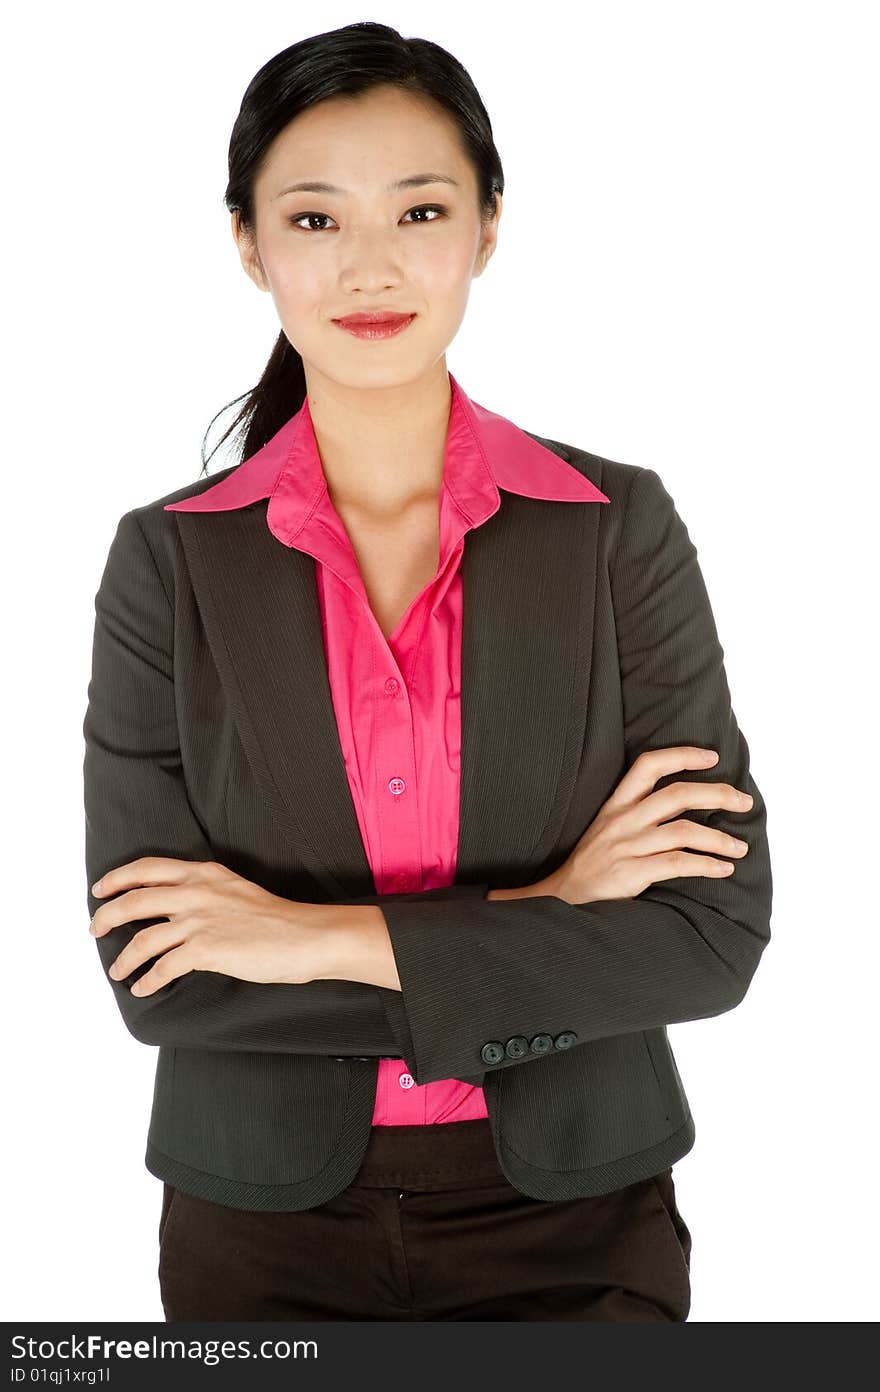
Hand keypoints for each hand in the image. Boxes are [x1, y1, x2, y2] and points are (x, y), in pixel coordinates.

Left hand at [89, 857, 324, 995]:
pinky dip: (148, 980)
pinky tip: (143, 987)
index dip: (118, 878)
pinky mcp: (205, 950)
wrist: (305, 936)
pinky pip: (163, 968)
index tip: (101, 889)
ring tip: (117, 970)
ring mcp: (199, 921)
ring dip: (123, 958)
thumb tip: (176, 912)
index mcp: (204, 874)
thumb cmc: (277, 919)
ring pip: (142, 939)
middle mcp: (196, 892)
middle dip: (107, 916)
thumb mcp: (234, 890)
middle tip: (96, 929)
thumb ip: (205, 893)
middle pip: (134, 900)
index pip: (148, 868)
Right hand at [543, 747, 752, 904]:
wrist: (561, 898)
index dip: (682, 755)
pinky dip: (706, 866)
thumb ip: (639, 815)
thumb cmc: (592, 864)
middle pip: (677, 795)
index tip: (712, 756)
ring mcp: (626, 847)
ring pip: (683, 831)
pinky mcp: (630, 873)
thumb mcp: (607, 828)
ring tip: (740, 848)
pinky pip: (677, 864)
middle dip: (718, 795)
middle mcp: (622, 820)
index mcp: (616, 805)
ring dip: (719, 839)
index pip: (648, 765)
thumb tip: (685, 806)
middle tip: (744, 802)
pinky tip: (723, 869)